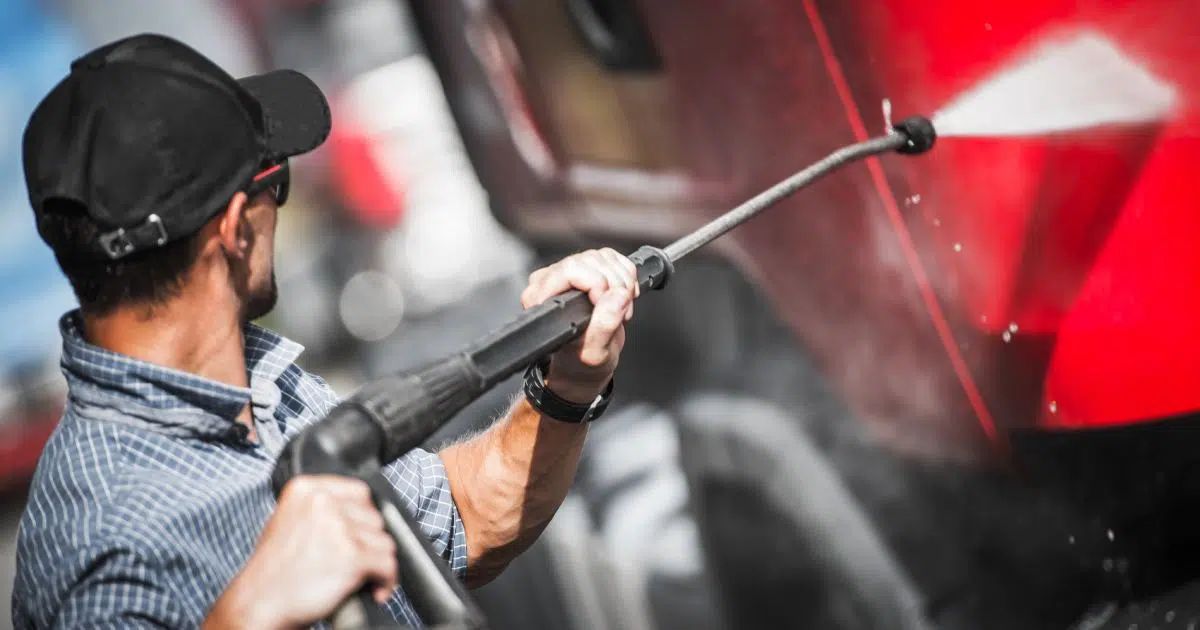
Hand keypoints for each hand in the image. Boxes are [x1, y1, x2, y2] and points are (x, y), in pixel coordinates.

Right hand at [205, 476, 397, 629]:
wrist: (259, 604)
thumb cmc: (273, 572)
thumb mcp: (288, 520)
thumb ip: (319, 509)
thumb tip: (358, 511)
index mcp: (307, 489)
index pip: (360, 492)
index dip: (364, 518)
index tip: (361, 535)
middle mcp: (323, 503)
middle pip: (375, 518)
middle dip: (371, 543)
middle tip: (357, 563)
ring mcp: (338, 528)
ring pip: (385, 541)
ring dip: (378, 563)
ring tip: (362, 578)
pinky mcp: (351, 556)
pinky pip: (389, 564)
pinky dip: (386, 581)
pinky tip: (373, 590)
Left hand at [520, 248, 638, 402]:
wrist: (585, 364)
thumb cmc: (580, 362)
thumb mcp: (593, 353)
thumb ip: (603, 326)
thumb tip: (617, 297)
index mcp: (541, 298)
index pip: (571, 269)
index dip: (597, 283)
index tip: (607, 304)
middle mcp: (550, 280)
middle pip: (591, 260)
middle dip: (614, 284)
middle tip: (621, 309)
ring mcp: (568, 271)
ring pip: (604, 258)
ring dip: (622, 282)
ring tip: (621, 308)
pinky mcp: (586, 268)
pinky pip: (613, 258)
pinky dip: (626, 275)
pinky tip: (622, 296)